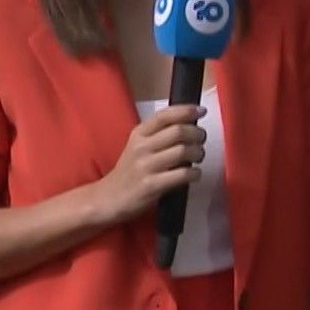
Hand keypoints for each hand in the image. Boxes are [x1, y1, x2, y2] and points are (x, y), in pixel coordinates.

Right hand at [88, 105, 205, 226]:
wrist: (108, 198)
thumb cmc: (130, 171)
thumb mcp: (138, 146)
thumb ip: (159, 134)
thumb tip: (190, 124)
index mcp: (138, 134)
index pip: (164, 115)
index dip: (186, 111)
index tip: (201, 111)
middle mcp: (141, 147)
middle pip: (178, 131)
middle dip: (197, 134)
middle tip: (201, 140)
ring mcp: (145, 166)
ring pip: (183, 151)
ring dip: (198, 153)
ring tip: (198, 157)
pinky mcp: (151, 185)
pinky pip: (182, 174)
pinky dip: (195, 173)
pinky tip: (194, 174)